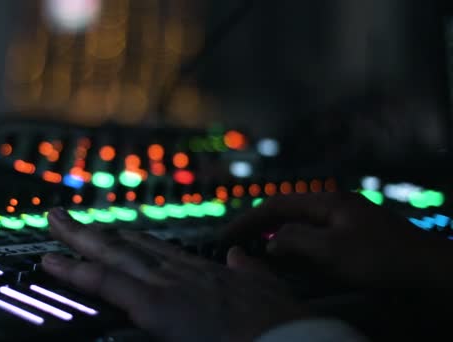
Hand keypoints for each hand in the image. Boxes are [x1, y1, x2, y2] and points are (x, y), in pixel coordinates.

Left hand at [42, 208, 307, 341]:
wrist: (288, 339)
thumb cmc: (279, 321)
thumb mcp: (264, 286)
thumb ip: (246, 270)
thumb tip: (237, 257)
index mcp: (200, 270)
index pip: (153, 249)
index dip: (127, 239)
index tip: (109, 230)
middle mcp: (178, 270)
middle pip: (126, 244)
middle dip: (93, 231)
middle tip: (64, 216)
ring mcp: (165, 284)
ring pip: (111, 256)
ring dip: (79, 240)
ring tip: (53, 225)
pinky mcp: (155, 305)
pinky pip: (106, 284)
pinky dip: (78, 273)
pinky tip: (53, 264)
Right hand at [222, 192, 451, 288]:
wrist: (430, 270)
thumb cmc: (383, 258)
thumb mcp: (333, 249)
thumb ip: (296, 240)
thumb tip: (271, 241)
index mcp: (327, 202)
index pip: (276, 205)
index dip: (248, 220)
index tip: (226, 236)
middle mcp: (333, 207)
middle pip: (286, 212)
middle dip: (259, 227)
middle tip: (237, 244)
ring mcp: (345, 222)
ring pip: (299, 227)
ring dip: (277, 239)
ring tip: (257, 254)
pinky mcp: (354, 238)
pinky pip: (314, 239)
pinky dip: (296, 248)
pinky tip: (292, 260)